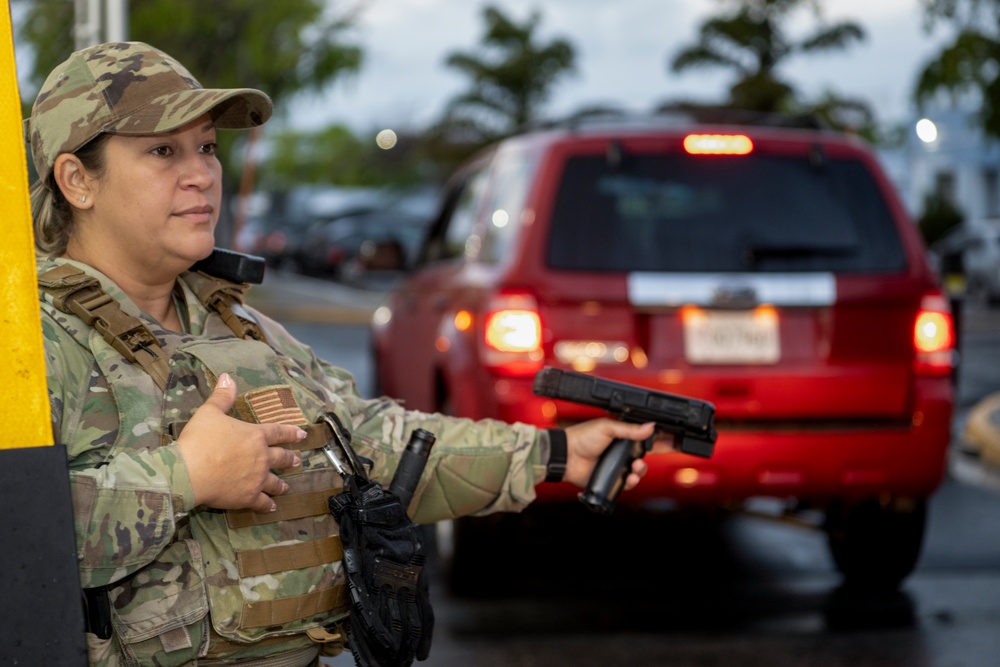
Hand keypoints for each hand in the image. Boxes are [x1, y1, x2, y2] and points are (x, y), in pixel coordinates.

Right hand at [177, 373, 305, 511]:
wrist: (190, 471)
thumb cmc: (200, 439)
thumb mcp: (209, 412)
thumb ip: (222, 396)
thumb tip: (227, 376)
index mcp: (255, 436)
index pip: (279, 432)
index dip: (291, 433)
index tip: (302, 435)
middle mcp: (261, 457)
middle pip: (281, 457)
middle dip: (290, 459)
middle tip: (298, 461)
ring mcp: (257, 479)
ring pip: (275, 482)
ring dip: (281, 484)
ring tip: (287, 486)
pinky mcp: (248, 497)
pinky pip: (262, 502)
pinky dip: (268, 505)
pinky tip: (271, 507)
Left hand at [562, 419, 674, 489]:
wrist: (567, 456)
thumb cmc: (582, 437)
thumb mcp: (608, 427)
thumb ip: (630, 429)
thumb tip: (650, 426)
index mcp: (622, 435)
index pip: (646, 437)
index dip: (661, 439)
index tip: (674, 440)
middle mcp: (622, 451)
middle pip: (647, 456)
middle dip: (653, 457)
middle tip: (655, 455)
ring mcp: (618, 465)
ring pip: (639, 471)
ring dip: (641, 470)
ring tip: (636, 467)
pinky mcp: (613, 479)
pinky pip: (628, 483)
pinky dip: (632, 482)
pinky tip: (630, 478)